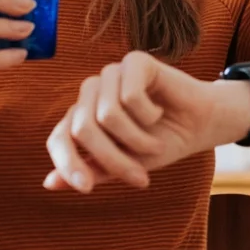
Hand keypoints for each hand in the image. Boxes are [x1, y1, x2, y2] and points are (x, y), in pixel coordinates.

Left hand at [43, 51, 249, 192]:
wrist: (201, 126)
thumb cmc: (161, 143)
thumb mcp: (125, 165)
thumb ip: (91, 170)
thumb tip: (49, 183)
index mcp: (82, 116)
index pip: (59, 138)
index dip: (68, 163)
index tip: (86, 188)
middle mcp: (90, 93)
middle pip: (83, 129)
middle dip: (113, 159)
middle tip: (140, 177)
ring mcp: (110, 74)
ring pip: (106, 115)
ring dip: (137, 140)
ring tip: (155, 145)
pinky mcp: (134, 61)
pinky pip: (130, 96)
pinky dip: (148, 115)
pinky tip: (159, 113)